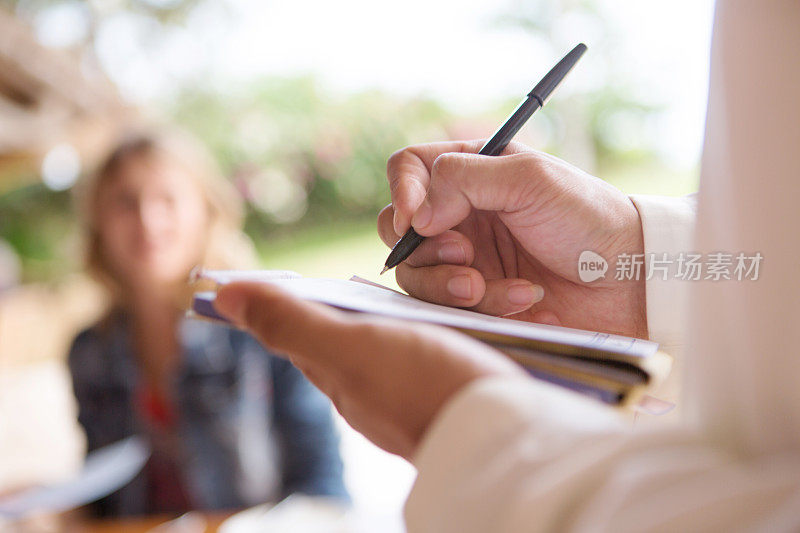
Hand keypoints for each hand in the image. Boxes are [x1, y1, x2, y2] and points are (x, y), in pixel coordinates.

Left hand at [214, 281, 521, 459]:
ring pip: (385, 354)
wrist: (500, 435)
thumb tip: (225, 297)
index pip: (302, 338)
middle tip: (335, 287)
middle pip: (342, 348)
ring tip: (392, 301)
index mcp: (339, 380)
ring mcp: (408, 402)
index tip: (282, 283)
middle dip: (336, 316)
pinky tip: (441, 331)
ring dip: (384, 326)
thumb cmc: (422, 386)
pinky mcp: (447, 397)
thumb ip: (292, 323)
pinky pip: (423, 363)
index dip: (290, 307)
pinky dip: (422, 341)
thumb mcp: (349, 346)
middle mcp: (368, 397)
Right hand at [379, 140, 646, 337]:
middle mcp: (461, 216)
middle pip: (399, 232)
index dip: (402, 192)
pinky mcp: (479, 300)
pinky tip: (528, 302)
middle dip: (426, 252)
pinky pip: (453, 310)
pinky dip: (488, 308)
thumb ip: (464, 181)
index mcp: (471, 173)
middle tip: (466, 257)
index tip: (415, 218)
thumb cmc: (588, 217)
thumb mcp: (530, 179)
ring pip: (418, 277)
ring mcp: (467, 260)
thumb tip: (413, 217)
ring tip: (496, 290)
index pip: (408, 169)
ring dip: (453, 287)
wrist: (630, 280)